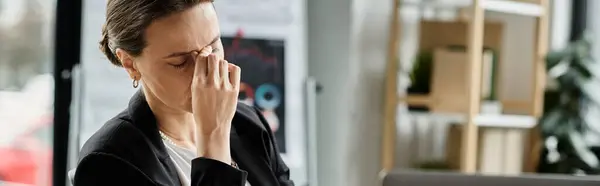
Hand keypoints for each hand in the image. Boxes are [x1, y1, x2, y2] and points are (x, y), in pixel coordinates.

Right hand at [191, 46, 240, 162]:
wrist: (212, 128)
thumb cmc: (201, 110)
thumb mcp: (194, 93)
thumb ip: (199, 77)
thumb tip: (202, 58)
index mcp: (197, 83)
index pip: (201, 59)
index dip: (203, 54)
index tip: (205, 53)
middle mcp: (211, 83)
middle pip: (213, 58)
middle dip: (213, 57)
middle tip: (213, 62)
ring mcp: (223, 86)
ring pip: (224, 63)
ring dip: (221, 63)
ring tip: (220, 70)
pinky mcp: (234, 90)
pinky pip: (235, 70)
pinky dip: (232, 68)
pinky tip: (228, 72)